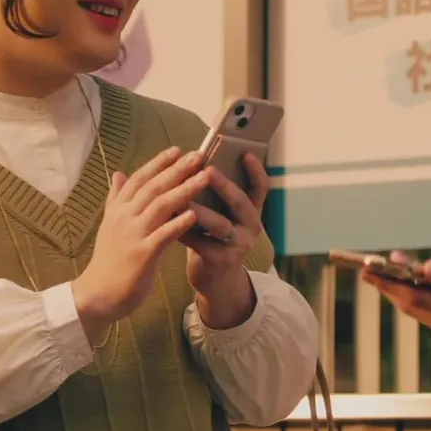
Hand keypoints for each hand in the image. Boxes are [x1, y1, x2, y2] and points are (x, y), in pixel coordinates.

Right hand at [72, 147, 207, 344]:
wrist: (97, 294)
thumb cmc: (108, 260)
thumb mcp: (109, 225)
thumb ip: (116, 198)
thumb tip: (117, 173)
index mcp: (118, 209)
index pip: (139, 178)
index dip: (158, 163)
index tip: (178, 149)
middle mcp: (124, 217)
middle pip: (153, 187)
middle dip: (177, 169)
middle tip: (198, 155)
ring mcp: (133, 235)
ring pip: (160, 205)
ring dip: (184, 189)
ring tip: (205, 177)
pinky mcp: (142, 255)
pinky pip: (164, 235)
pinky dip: (178, 222)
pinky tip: (194, 213)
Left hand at [180, 153, 268, 329]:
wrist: (215, 278)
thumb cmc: (213, 235)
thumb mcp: (222, 213)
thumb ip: (216, 193)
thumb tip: (196, 160)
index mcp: (251, 209)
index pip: (260, 187)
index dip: (256, 170)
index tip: (246, 153)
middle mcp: (251, 226)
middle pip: (242, 203)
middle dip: (225, 187)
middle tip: (208, 171)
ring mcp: (239, 245)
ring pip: (220, 225)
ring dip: (201, 211)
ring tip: (183, 200)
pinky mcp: (223, 262)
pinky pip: (203, 244)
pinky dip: (185, 232)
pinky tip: (170, 223)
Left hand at [362, 252, 430, 348]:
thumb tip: (422, 269)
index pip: (412, 297)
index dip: (387, 283)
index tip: (366, 270)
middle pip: (412, 306)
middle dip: (390, 286)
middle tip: (369, 267)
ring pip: (422, 311)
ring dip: (406, 290)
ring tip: (390, 267)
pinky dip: (423, 297)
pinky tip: (419, 281)